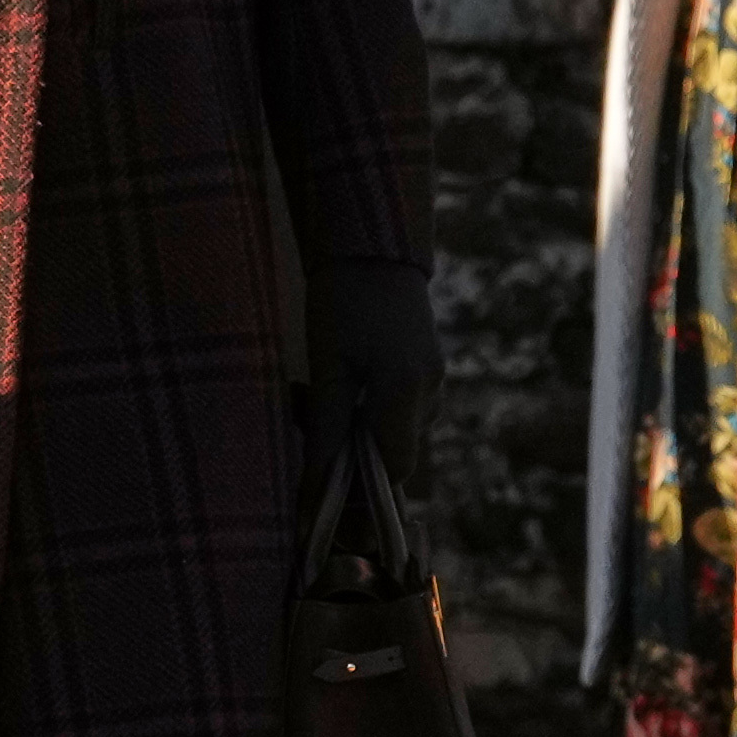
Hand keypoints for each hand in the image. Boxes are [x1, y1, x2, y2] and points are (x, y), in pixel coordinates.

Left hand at [308, 253, 440, 481]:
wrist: (373, 249)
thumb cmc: (342, 302)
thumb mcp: (326, 366)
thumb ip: (327, 429)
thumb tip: (318, 486)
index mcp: (406, 390)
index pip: (395, 466)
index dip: (362, 481)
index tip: (321, 472)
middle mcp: (431, 389)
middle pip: (393, 448)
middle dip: (349, 445)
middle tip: (301, 409)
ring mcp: (435, 377)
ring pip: (394, 427)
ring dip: (354, 422)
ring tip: (310, 387)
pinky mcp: (429, 366)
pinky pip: (400, 404)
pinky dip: (368, 403)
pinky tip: (340, 375)